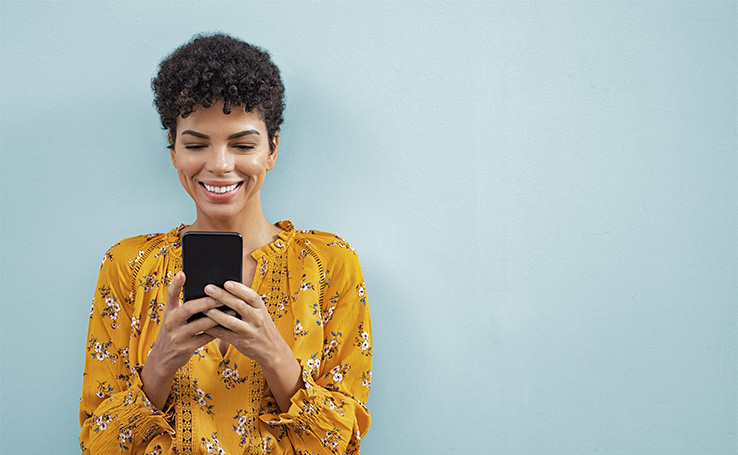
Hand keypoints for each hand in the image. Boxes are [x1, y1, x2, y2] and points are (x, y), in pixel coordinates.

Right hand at [141, 271, 220, 408]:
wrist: (163, 359)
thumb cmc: (175, 332)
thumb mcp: (174, 319)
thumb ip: (185, 308)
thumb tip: (209, 292)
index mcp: (169, 312)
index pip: (171, 295)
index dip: (176, 284)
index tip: (183, 272)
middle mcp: (170, 322)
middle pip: (189, 308)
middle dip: (206, 302)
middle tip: (221, 296)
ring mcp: (177, 336)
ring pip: (200, 324)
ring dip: (217, 317)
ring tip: (231, 311)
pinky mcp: (185, 348)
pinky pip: (205, 338)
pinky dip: (217, 331)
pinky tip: (228, 326)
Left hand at [203, 281, 302, 410]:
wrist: (273, 349)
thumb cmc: (262, 327)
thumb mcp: (260, 313)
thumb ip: (247, 304)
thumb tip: (225, 291)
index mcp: (261, 308)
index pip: (251, 295)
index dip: (239, 288)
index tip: (226, 283)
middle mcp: (257, 319)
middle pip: (238, 305)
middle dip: (222, 296)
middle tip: (208, 289)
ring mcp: (249, 331)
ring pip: (230, 321)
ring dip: (215, 314)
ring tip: (204, 307)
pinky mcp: (241, 342)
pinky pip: (224, 334)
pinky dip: (213, 329)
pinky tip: (204, 323)